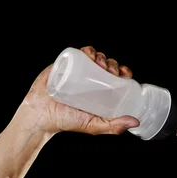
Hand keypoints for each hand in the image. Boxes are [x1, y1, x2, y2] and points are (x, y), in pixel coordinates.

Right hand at [21, 46, 139, 134]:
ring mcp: (77, 70)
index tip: (126, 74)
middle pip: (107, 65)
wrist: (40, 115)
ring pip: (94, 57)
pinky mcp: (65, 64)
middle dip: (113, 64)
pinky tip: (90, 55)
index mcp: (99, 91)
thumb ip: (114, 126)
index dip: (123, 72)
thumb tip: (136, 121)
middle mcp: (90, 80)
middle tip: (111, 71)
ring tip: (100, 64)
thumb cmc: (66, 121)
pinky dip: (87, 50)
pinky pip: (78, 52)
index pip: (116, 78)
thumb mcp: (94, 126)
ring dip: (102, 56)